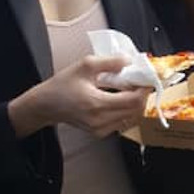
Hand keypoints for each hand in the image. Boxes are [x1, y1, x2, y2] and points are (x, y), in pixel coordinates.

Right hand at [9, 56, 149, 139]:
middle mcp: (100, 121)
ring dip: (136, 103)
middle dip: (143, 95)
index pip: (133, 101)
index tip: (148, 78)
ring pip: (131, 118)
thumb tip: (129, 61)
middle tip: (142, 81)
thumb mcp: (85, 65)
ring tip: (131, 88)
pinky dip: (127, 110)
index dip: (145, 89)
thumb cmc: (63, 84)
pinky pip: (122, 122)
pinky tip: (121, 97)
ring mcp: (100, 129)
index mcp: (97, 104)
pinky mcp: (99, 132)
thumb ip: (110, 62)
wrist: (45, 105)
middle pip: (136, 111)